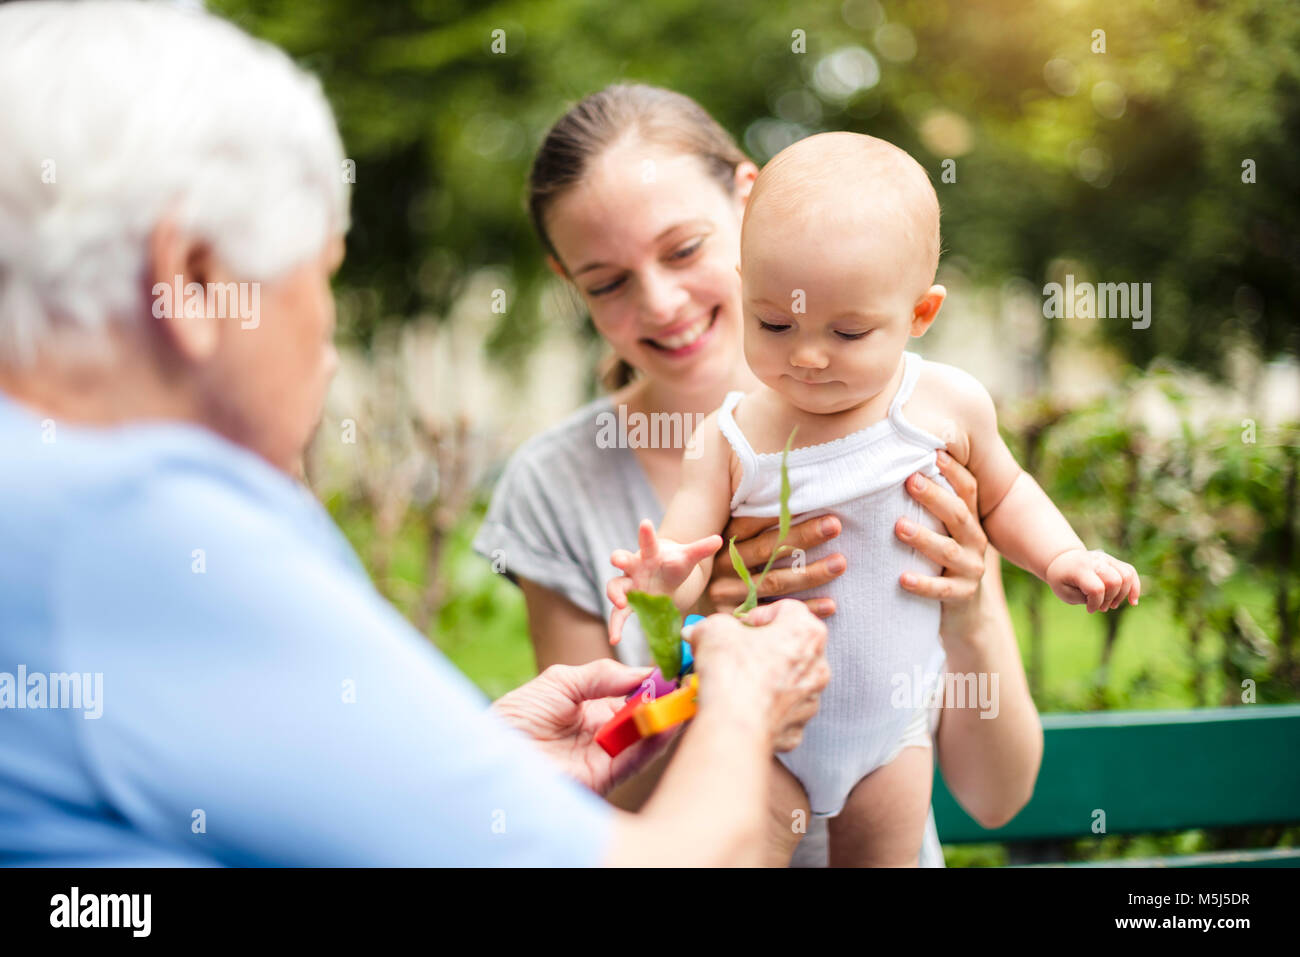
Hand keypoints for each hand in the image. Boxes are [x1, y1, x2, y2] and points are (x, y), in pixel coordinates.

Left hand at [490, 658, 676, 795]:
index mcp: (592, 708)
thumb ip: (603, 675)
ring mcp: (606, 755)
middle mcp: (604, 732)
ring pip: (646, 737)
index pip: (633, 694)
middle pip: (645, 715)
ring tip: (685, 697)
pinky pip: (637, 758)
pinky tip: (667, 722)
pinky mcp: (605, 776)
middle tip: (688, 680)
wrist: (493, 752)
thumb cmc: (518, 716)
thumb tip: (643, 672)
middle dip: (667, 698)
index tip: (676, 665)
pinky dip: (655, 741)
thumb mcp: (561, 681)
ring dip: (667, 718)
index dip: (654, 681)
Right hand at [607, 519, 719, 643]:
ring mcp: (629, 584)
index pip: (647, 541)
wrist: (664, 576)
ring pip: (616, 586)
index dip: (646, 533)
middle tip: (618, 559)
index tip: (645, 523)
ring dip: (615, 594)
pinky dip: (616, 626)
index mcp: (650, 553)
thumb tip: (719, 539)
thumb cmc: (674, 564)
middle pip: (623, 560)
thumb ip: (701, 549)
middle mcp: (635, 566)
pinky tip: (615, 639)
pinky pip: (618, 614)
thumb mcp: (687, 558)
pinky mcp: (627, 602)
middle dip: (619, 558)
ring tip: (620, 603)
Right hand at [689, 600, 829, 751]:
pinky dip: (764, 706)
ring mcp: (811, 699)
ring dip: (766, 676)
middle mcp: (818, 665)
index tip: (738, 627)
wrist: (735, 728)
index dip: (758, 614)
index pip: (787, 609)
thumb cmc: (732, 672)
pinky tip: (742, 705)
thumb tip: (697, 631)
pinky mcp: (799, 726)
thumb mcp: (714, 631)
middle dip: (763, 646)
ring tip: (736, 680)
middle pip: (790, 645)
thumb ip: (711, 624)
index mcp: (807, 632)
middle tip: (734, 651)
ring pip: (788, 679)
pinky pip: (781, 709)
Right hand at [704, 514, 845, 618]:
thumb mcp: (732, 541)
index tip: (814, 503)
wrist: (697, 612)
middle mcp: (723, 567)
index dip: (781, 512)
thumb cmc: (729, 567)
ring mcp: (728, 594)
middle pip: (767, 550)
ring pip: (774, 582)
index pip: (751, 522)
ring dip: (810, 573)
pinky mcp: (738, 618)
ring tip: (839, 563)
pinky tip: (831, 603)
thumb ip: (753, 521)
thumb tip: (783, 484)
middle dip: (803, 537)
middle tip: (834, 526)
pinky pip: (777, 612)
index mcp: (723, 541)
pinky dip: (805, 608)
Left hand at [894, 450, 989, 638]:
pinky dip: (922, 583)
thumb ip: (928, 506)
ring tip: (899, 526)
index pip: (968, 490)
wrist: (965, 612)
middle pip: (958, 515)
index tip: (934, 454)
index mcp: (969, 520)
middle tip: (910, 482)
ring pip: (948, 550)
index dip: (954, 471)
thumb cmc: (940, 560)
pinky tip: (902, 577)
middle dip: (935, 497)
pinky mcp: (962, 596)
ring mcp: (970, 569)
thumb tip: (897, 465)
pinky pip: (941, 590)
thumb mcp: (941, 530)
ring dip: (923, 538)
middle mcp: (975, 541)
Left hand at [1045, 548, 1140, 611]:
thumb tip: (1105, 602)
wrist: (1062, 560)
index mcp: (1080, 568)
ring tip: (1112, 604)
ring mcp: (1107, 559)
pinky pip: (1131, 572)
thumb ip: (1083, 598)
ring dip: (1122, 595)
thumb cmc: (1062, 579)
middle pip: (1115, 581)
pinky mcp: (1114, 561)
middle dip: (1110, 599)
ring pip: (1127, 576)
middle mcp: (1096, 560)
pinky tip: (1132, 602)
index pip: (1097, 588)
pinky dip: (1135, 587)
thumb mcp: (1063, 592)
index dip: (1095, 603)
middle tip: (1101, 607)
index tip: (1089, 609)